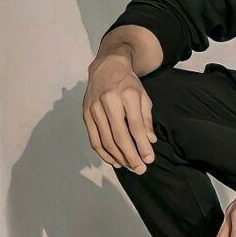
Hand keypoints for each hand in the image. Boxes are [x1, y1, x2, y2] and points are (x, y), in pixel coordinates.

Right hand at [83, 52, 156, 172]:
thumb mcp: (143, 96)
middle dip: (130, 155)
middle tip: (140, 169)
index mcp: (127, 95)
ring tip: (129, 167)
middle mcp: (109, 101)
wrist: (107, 67)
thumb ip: (146, 119)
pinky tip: (114, 161)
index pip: (135, 125)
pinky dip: (103, 153)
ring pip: (105, 139)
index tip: (149, 159)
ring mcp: (94, 108)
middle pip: (119, 135)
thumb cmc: (129, 84)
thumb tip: (150, 141)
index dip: (142, 145)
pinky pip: (94, 138)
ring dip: (118, 157)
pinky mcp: (85, 114)